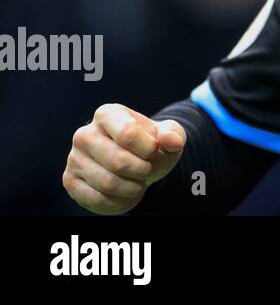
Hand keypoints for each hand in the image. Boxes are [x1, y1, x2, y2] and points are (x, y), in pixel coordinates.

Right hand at [64, 103, 186, 214]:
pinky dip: (119, 202)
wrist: (135, 165)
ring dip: (132, 188)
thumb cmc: (151, 146)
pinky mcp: (69, 181)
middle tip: (146, 170)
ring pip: (108, 183)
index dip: (148, 148)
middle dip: (142, 171)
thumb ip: (173, 135)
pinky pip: (97, 199)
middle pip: (118, 161)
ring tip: (138, 182)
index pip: (127, 133)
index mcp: (107, 114)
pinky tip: (125, 193)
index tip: (154, 150)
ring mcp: (74, 158)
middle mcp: (84, 134)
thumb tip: (172, 141)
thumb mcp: (168, 136)